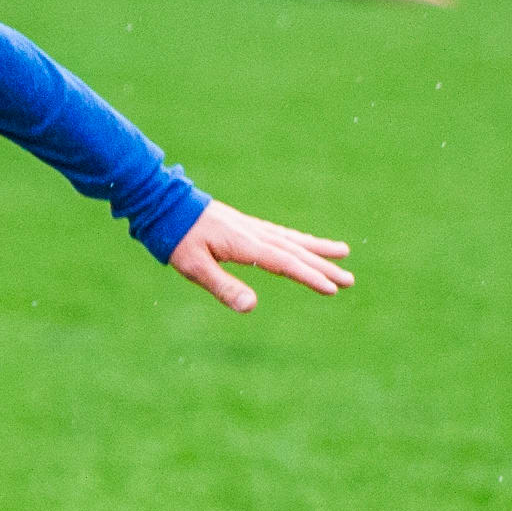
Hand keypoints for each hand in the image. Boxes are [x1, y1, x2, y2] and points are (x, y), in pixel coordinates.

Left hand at [166, 200, 352, 313]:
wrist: (161, 203)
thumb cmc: (175, 237)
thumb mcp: (193, 267)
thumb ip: (223, 286)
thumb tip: (252, 307)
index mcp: (245, 245)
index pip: (285, 263)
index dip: (309, 276)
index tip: (333, 288)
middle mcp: (253, 233)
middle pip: (295, 252)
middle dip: (322, 266)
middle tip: (350, 279)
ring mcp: (249, 227)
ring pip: (291, 239)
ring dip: (316, 248)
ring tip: (343, 252)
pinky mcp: (243, 225)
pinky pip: (278, 233)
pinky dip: (297, 239)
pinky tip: (302, 243)